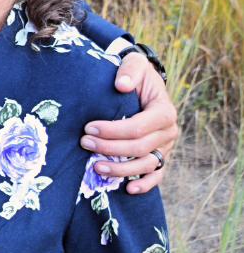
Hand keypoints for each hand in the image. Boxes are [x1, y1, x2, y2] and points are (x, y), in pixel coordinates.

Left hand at [81, 50, 178, 193]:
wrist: (142, 83)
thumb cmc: (135, 74)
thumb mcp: (134, 63)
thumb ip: (129, 70)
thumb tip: (122, 85)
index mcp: (164, 111)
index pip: (138, 127)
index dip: (113, 131)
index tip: (88, 128)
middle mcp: (168, 132)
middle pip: (139, 148)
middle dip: (110, 148)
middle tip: (83, 143)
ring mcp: (165, 147)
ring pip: (146, 165)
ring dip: (121, 170)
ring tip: (96, 168)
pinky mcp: (160, 157)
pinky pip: (156, 175)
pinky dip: (144, 184)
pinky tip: (127, 189)